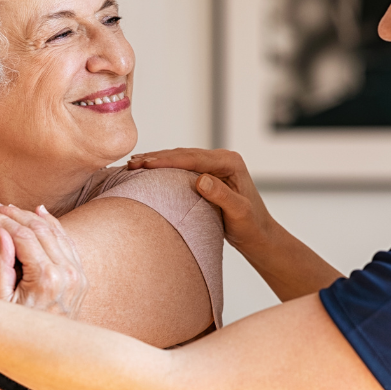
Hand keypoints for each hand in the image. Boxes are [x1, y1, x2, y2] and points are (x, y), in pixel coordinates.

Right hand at [0, 203, 87, 318]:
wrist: (45, 354)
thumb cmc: (16, 329)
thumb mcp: (0, 301)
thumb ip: (0, 265)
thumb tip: (1, 232)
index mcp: (46, 278)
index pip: (23, 236)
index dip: (2, 220)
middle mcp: (66, 273)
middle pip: (39, 229)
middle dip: (15, 214)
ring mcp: (77, 274)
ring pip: (55, 232)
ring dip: (32, 216)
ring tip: (10, 208)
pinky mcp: (80, 276)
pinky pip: (67, 242)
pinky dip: (53, 225)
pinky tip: (39, 213)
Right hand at [128, 147, 277, 255]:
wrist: (258, 234)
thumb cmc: (251, 226)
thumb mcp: (239, 213)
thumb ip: (222, 196)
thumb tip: (201, 179)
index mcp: (230, 162)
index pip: (193, 158)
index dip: (167, 160)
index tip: (145, 164)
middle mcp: (223, 159)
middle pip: (184, 154)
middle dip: (156, 158)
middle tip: (132, 162)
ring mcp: (215, 165)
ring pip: (181, 158)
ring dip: (157, 160)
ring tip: (133, 163)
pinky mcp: (208, 173)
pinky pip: (182, 166)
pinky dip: (164, 167)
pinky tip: (148, 170)